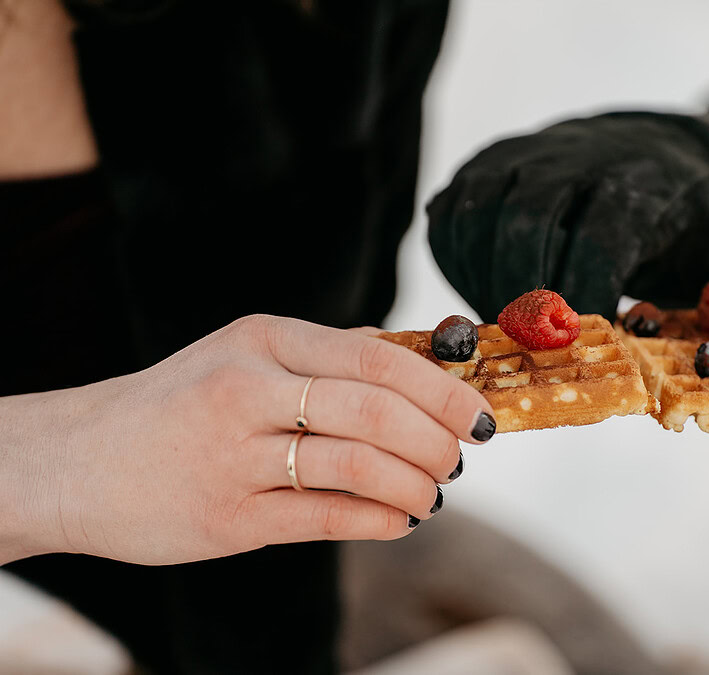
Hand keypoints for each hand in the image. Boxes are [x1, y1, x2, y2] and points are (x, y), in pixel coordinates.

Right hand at [2, 315, 493, 564]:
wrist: (77, 459)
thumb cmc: (181, 404)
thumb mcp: (245, 355)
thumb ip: (327, 357)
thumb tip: (420, 360)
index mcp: (265, 340)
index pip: (378, 359)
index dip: (443, 389)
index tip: (480, 414)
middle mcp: (248, 390)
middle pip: (378, 412)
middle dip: (438, 441)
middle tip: (459, 458)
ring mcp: (233, 456)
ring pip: (359, 466)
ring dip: (416, 485)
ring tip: (432, 493)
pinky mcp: (226, 518)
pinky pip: (327, 517)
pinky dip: (380, 520)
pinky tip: (399, 520)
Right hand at [427, 112, 708, 321]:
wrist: (656, 149)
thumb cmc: (694, 221)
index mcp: (641, 182)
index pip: (598, 239)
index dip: (581, 298)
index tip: (581, 344)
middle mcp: (573, 158)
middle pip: (527, 226)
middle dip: (524, 297)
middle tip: (534, 348)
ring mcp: (521, 156)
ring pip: (478, 219)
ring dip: (485, 285)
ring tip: (510, 327)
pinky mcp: (484, 165)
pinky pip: (450, 217)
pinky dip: (458, 264)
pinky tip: (488, 293)